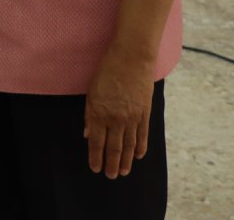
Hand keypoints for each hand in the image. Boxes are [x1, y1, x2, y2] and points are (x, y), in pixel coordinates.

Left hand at [84, 48, 154, 178]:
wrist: (132, 58)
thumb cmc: (107, 71)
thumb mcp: (92, 92)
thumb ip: (90, 115)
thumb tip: (88, 134)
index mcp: (99, 113)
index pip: (97, 142)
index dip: (96, 157)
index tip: (95, 169)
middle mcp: (116, 118)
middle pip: (114, 147)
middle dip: (111, 164)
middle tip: (111, 176)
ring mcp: (132, 117)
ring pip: (129, 145)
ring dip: (126, 160)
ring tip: (123, 172)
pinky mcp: (145, 113)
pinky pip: (142, 135)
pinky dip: (140, 147)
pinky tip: (138, 156)